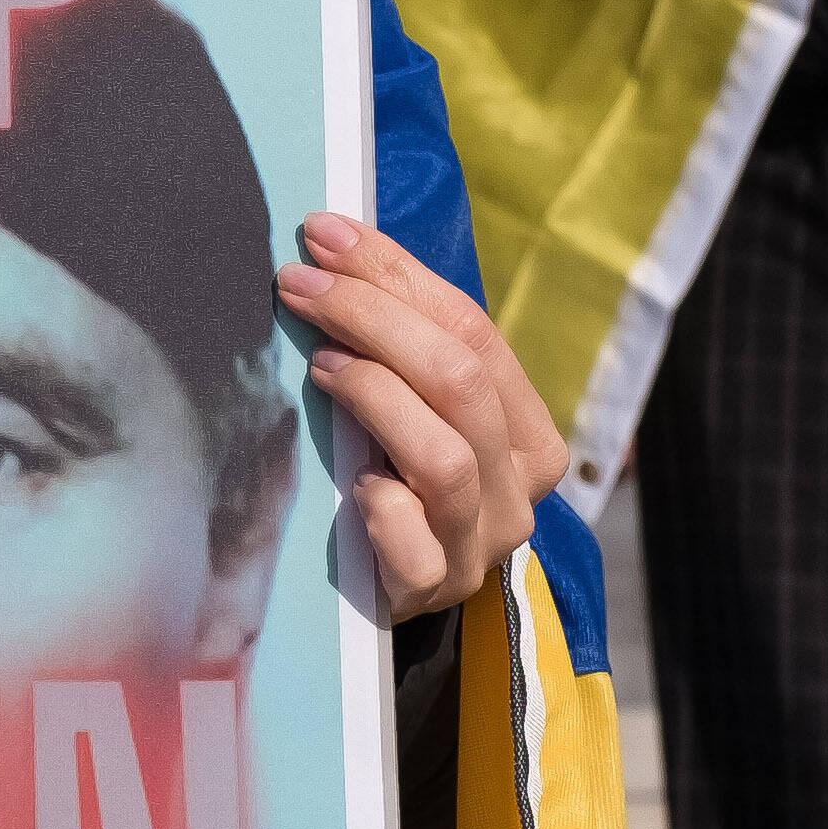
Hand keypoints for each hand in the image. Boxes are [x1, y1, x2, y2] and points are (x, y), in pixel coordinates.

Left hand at [275, 213, 566, 620]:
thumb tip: (331, 246)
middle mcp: (518, 487)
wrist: (389, 592)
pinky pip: (416, 546)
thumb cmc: (396, 477)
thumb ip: (400, 344)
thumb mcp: (413, 407)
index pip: (473, 332)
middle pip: (461, 381)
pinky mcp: (435, 590)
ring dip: (375, 395)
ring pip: (445, 456)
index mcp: (528, 432)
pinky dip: (384, 505)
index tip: (323, 237)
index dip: (395, 276)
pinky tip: (353, 481)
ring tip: (319, 366)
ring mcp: (480, 543)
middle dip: (372, 316)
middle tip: (299, 285)